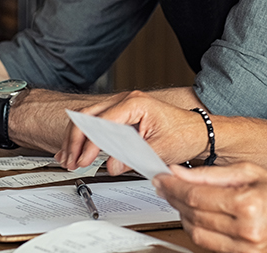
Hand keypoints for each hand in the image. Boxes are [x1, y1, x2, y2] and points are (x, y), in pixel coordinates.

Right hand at [56, 91, 207, 175]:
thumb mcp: (159, 149)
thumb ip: (133, 157)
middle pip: (87, 116)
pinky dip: (83, 136)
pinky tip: (74, 150)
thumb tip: (110, 165)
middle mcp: (126, 100)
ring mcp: (122, 106)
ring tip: (68, 158)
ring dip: (75, 139)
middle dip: (75, 140)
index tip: (84, 160)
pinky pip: (95, 122)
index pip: (102, 122)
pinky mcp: (121, 115)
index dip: (90, 143)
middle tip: (71, 161)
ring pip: (87, 118)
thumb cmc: (184, 134)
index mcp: (135, 103)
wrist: (197, 131)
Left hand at [154, 163, 266, 252]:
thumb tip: (181, 172)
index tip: (162, 179)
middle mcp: (247, 231)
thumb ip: (212, 173)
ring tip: (181, 201)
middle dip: (174, 200)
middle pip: (193, 216)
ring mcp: (247, 250)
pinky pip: (211, 248)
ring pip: (198, 236)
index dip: (173, 187)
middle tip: (166, 187)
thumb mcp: (251, 172)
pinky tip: (198, 218)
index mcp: (248, 204)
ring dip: (184, 218)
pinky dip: (200, 233)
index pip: (196, 196)